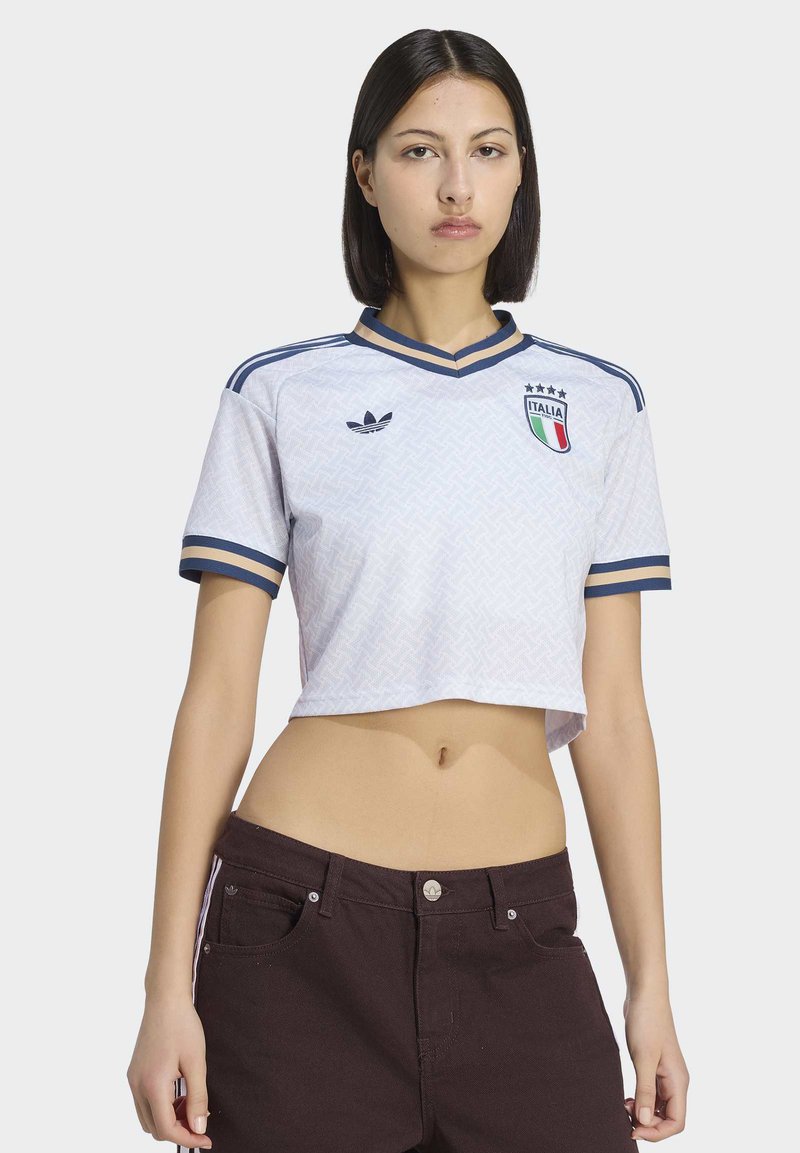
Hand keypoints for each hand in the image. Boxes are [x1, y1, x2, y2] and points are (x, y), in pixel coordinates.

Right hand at [127, 993, 212, 1146]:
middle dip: (178, 1130)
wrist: (165, 999)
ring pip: (147, 1118)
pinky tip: (178, 1093)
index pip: (167, 1129)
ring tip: (190, 1104)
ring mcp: (132, 1079)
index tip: (206, 1138)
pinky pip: (144, 1102)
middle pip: (154, 1128)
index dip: (188, 1138)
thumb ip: (197, 1098)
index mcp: (152, 1085)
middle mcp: (137, 1086)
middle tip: (200, 1120)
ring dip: (168, 1120)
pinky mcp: (134, 1073)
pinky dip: (160, 1107)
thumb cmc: (183, 1025)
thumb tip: (199, 1128)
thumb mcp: (196, 1062)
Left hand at [623, 988, 688, 1140]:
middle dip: (648, 1124)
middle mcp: (676, 1081)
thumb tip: (644, 1122)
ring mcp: (666, 1074)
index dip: (657, 1132)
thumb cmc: (646, 1021)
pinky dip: (641, 1101)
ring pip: (659, 1107)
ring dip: (644, 1113)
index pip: (676, 1122)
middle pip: (668, 1118)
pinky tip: (627, 1097)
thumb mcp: (643, 1057)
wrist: (644, 994)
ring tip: (624, 1106)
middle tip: (625, 1117)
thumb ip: (645, 1090)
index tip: (633, 1128)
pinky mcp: (655, 1066)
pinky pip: (652, 1094)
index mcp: (678, 1081)